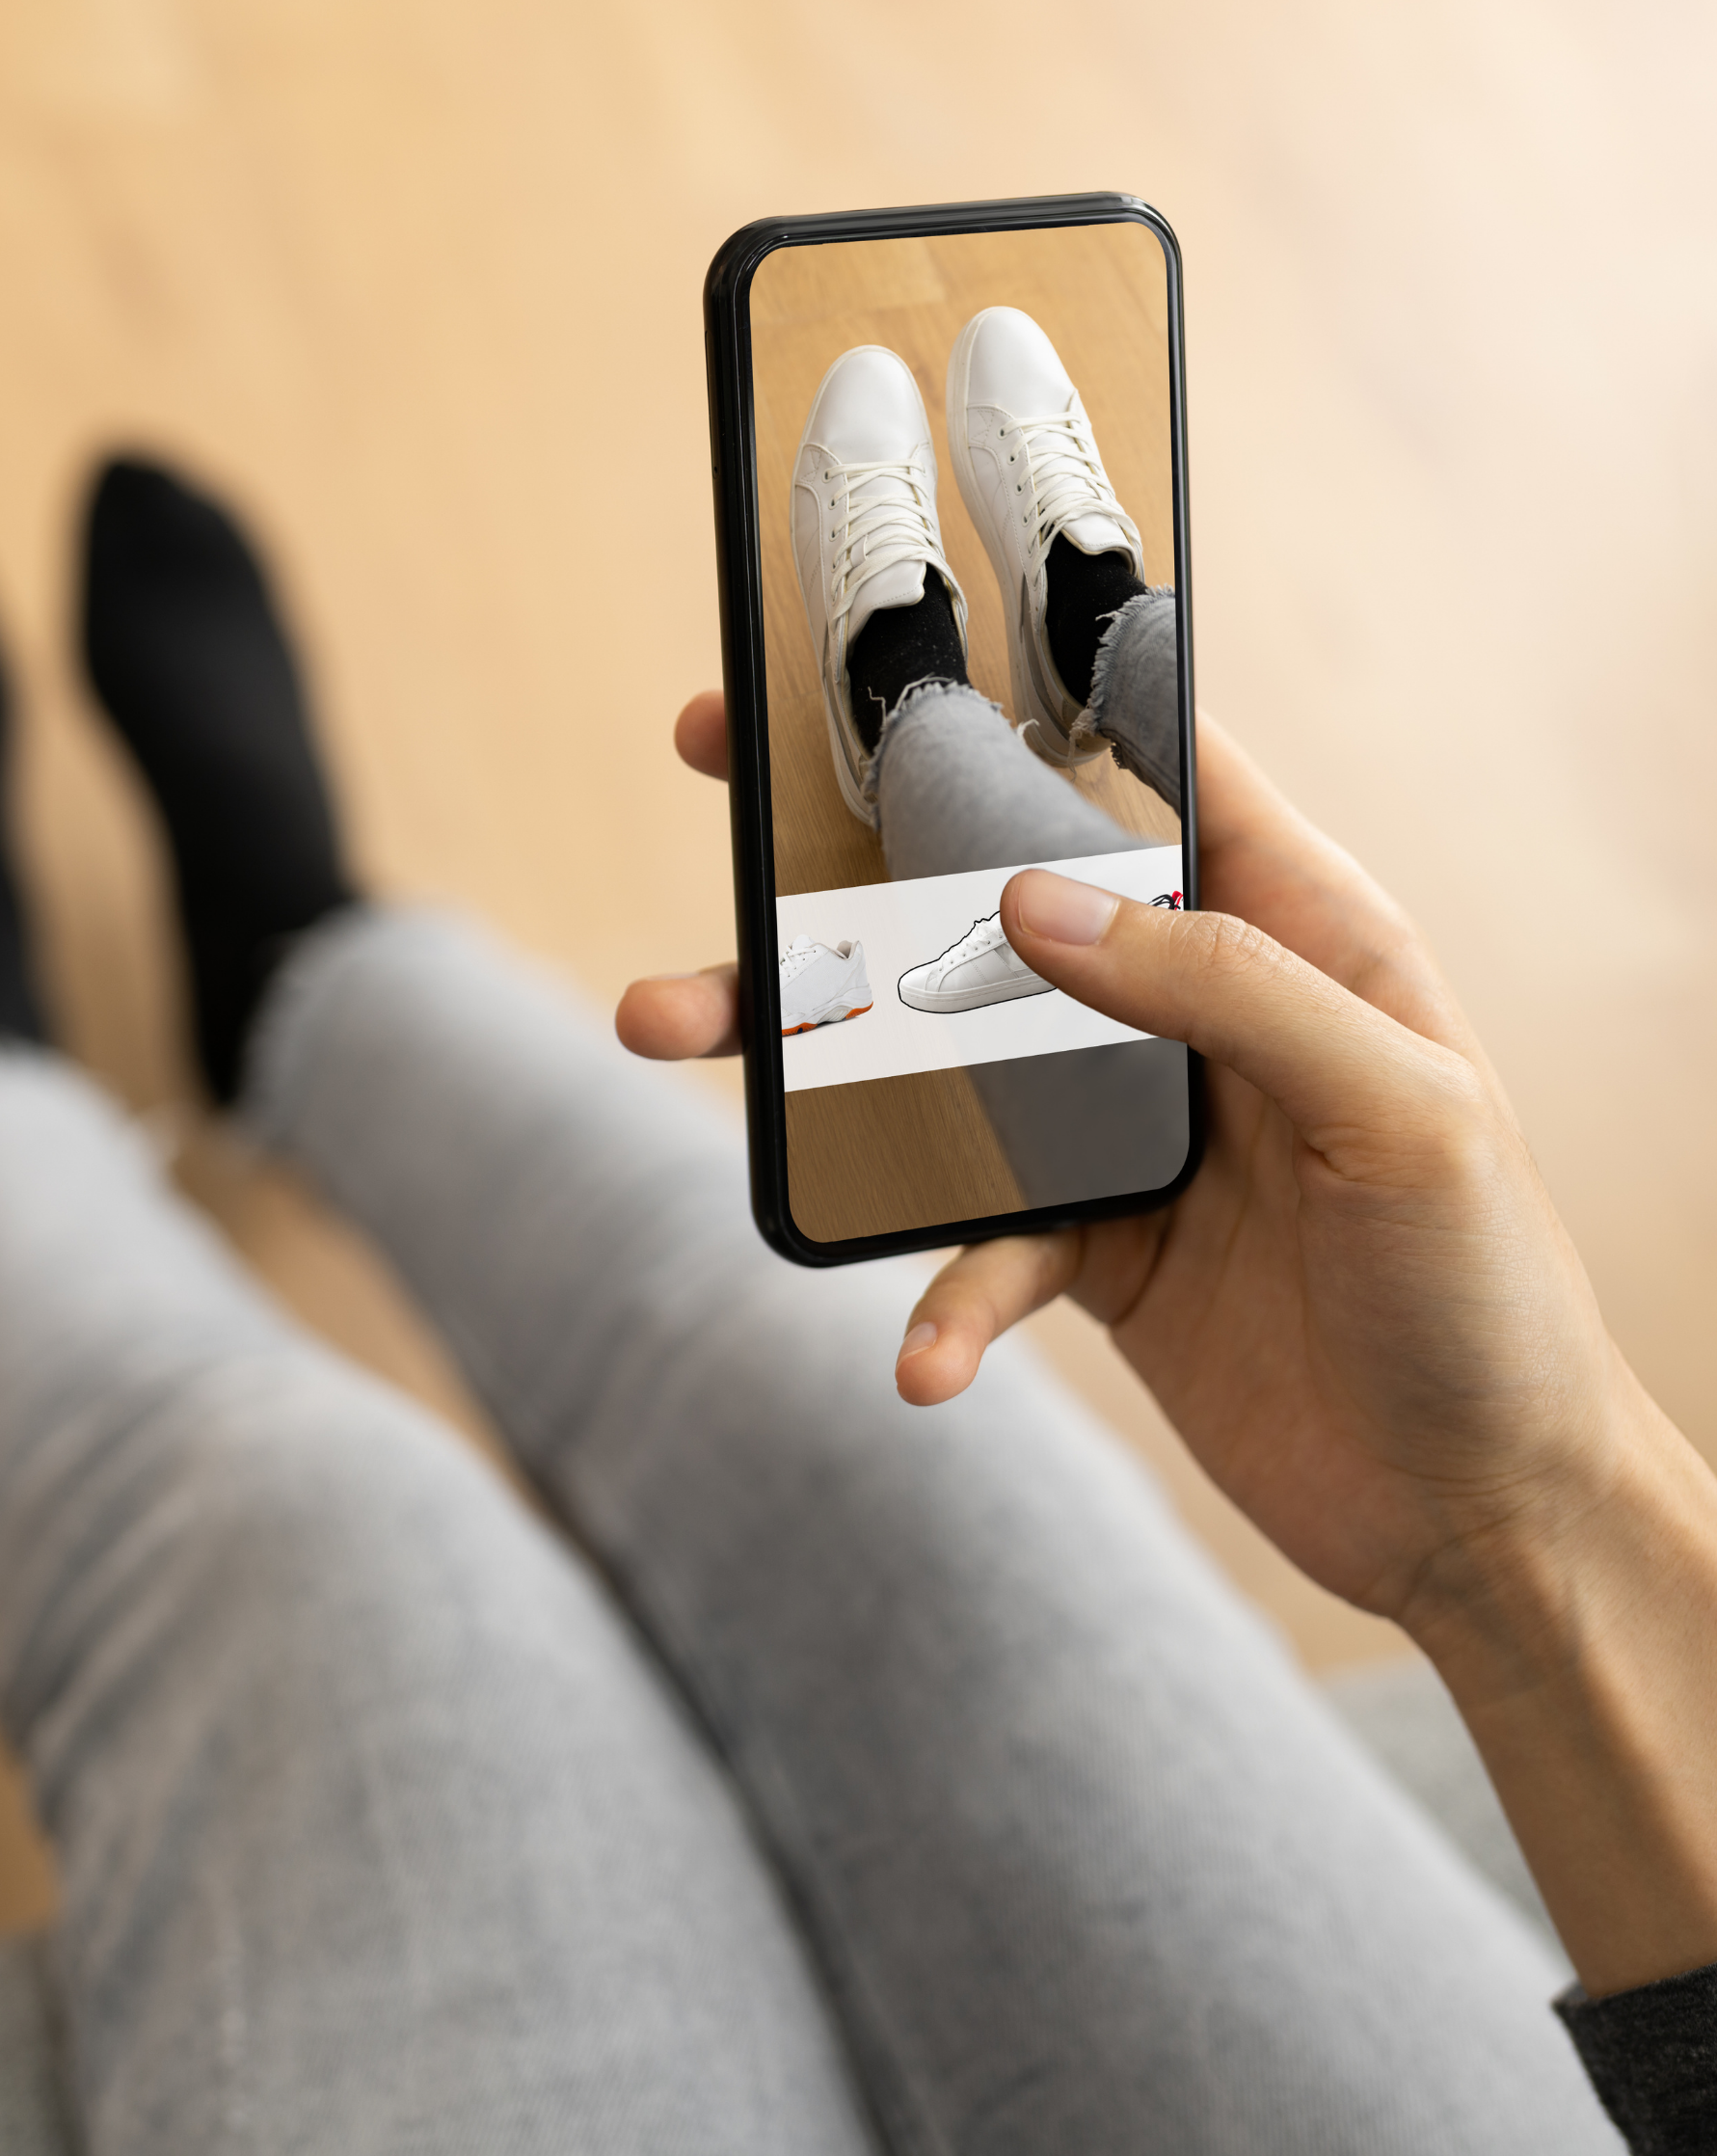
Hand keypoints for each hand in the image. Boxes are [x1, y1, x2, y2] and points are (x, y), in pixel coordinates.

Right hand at [625, 692, 1716, 1991]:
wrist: (1484, 1517)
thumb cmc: (1491, 1293)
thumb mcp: (1403, 1108)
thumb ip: (1224, 988)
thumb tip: (1030, 902)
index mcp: (1290, 926)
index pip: (1145, 762)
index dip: (1023, 686)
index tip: (887, 642)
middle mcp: (1190, 1007)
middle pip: (986, 892)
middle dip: (843, 843)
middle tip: (713, 777)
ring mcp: (1124, 1127)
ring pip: (933, 1056)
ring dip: (805, 1053)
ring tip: (668, 1025)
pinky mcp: (1087, 1245)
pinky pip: (973, 1241)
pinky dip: (940, 1295)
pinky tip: (927, 1358)